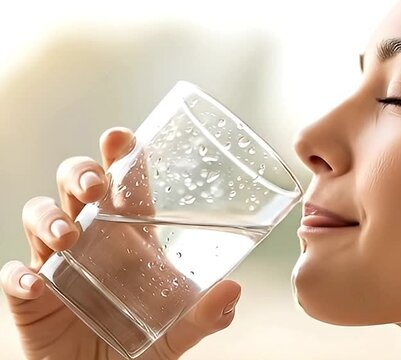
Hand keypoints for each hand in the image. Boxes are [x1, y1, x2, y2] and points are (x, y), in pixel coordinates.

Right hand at [1, 127, 240, 359]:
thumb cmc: (141, 343)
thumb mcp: (179, 331)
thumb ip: (206, 315)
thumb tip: (233, 291)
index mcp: (129, 237)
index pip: (124, 185)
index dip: (120, 156)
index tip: (121, 137)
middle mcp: (91, 240)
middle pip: (76, 187)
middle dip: (80, 174)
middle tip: (95, 186)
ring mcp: (58, 264)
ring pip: (39, 217)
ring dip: (49, 218)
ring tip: (69, 236)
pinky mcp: (31, 296)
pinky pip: (13, 276)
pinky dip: (20, 276)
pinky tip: (35, 283)